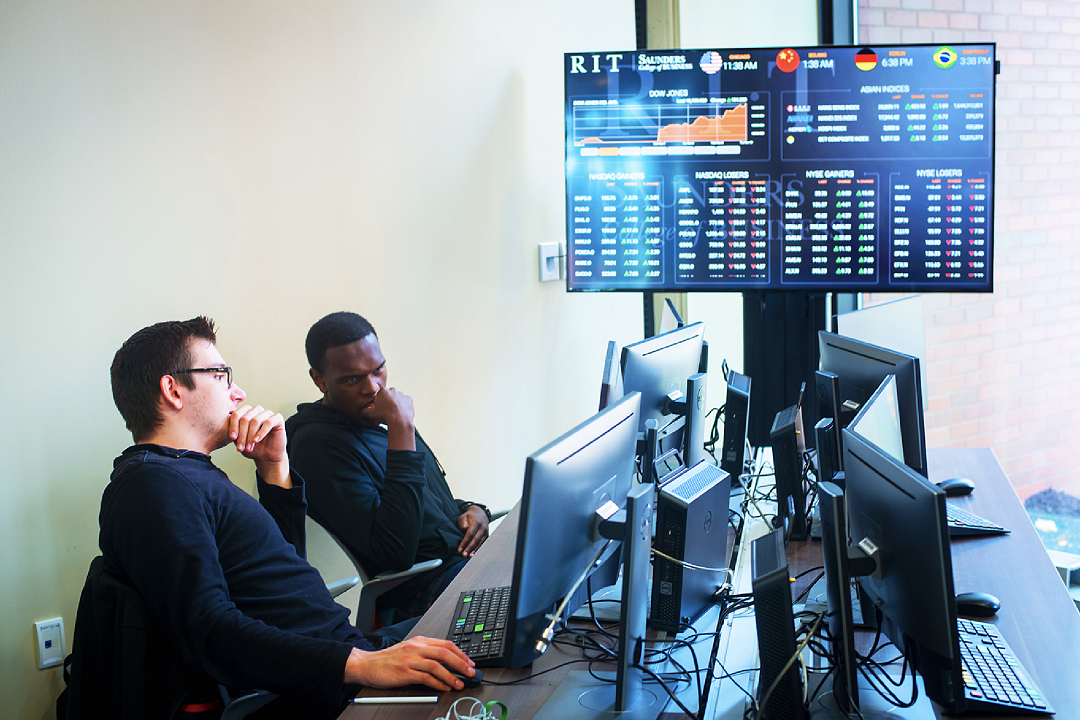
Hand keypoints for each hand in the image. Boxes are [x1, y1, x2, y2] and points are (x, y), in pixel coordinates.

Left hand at [229, 405, 289, 486]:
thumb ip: (233, 432)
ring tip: (249, 447)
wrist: (267, 457)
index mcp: (246, 413)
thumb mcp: (239, 440)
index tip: (232, 438)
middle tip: (241, 447)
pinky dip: (261, 432)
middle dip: (242, 434)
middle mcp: (256, 410)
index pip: (236, 414)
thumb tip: (223, 427)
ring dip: (250, 435)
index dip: (233, 426)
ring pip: (255, 420)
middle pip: (245, 418)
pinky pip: (268, 422)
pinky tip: (257, 440)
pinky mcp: (277, 418)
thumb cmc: (253, 448)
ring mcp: (267, 413)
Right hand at [344, 637, 474, 690]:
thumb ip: (426, 653)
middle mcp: (416, 648)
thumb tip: (447, 662)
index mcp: (419, 641)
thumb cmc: (388, 659)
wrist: (367, 664)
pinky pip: (426, 678)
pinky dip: (437, 683)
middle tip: (471, 672)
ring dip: (451, 676)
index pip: (446, 644)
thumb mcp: (409, 650)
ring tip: (459, 684)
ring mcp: (411, 660)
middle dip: (461, 663)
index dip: (460, 653)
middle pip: (445, 653)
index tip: (469, 662)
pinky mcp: (405, 673)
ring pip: (437, 665)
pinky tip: (444, 687)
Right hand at [366, 387, 415, 450]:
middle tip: (387, 412)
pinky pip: (406, 402)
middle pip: (389, 396)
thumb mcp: (371, 414)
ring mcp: (402, 394)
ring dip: (396, 404)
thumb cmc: (384, 416)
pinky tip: (401, 413)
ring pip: (397, 399)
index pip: (379, 395)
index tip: (380, 409)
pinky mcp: (409, 399)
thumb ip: (365, 412)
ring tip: (394, 414)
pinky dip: (404, 407)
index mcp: (383, 391)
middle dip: (388, 402)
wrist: (399, 421)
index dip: (379, 403)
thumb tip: (361, 412)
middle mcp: (393, 390)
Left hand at [456, 506, 488, 557]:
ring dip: (475, 550)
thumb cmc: (469, 517)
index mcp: (476, 522)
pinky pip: (483, 544)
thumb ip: (463, 524)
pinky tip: (474, 554)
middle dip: (469, 548)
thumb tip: (465, 531)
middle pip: (476, 539)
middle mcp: (483, 527)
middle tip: (463, 555)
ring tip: (469, 556)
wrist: (480, 514)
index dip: (464, 542)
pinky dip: (479, 549)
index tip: (459, 549)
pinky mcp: (487, 536)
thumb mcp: (463, 517)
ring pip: (480, 543)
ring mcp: (486, 532)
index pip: (470, 534)